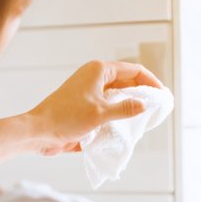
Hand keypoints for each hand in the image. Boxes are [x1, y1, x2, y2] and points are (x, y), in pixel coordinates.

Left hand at [27, 60, 164, 155]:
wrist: (38, 132)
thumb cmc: (65, 118)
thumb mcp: (100, 114)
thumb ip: (125, 109)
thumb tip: (145, 105)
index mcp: (98, 71)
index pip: (133, 70)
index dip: (150, 81)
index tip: (162, 95)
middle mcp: (95, 78)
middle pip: (127, 81)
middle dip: (142, 93)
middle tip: (157, 108)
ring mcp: (89, 92)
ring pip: (118, 94)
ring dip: (130, 104)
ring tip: (145, 117)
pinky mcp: (85, 106)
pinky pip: (108, 106)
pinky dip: (118, 113)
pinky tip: (126, 125)